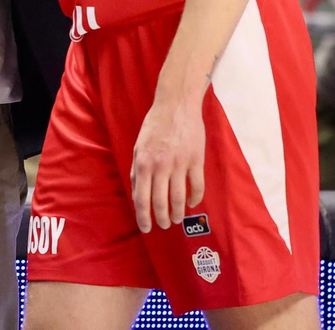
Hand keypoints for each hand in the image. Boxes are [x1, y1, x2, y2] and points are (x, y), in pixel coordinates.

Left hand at [129, 90, 205, 232]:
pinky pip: (197, 186)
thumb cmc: (154, 126)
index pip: (142, 199)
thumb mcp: (138, 147)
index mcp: (143, 163)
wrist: (176, 105)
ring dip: (177, 213)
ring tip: (177, 219)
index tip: (146, 229)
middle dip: (161, 218)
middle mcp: (160, 166)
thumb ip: (137, 170)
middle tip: (164, 225)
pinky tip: (192, 203)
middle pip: (160, 202)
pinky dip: (195, 198)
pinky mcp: (196, 160)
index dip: (143, 218)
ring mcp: (180, 163)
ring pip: (179, 198)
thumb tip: (137, 194)